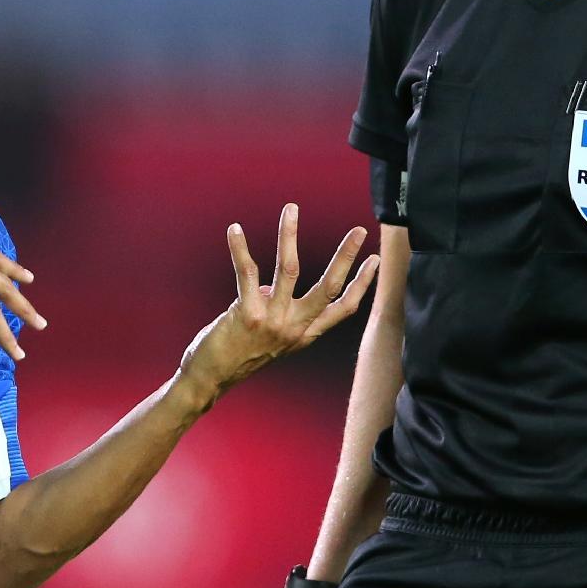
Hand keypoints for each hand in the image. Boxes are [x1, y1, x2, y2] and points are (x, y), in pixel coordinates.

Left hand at [178, 204, 378, 395]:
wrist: (211, 379)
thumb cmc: (240, 354)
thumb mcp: (271, 338)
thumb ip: (279, 312)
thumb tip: (272, 285)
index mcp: (304, 334)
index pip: (343, 308)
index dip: (362, 284)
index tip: (375, 260)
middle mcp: (294, 328)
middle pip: (328, 287)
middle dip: (345, 257)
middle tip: (359, 232)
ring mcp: (272, 321)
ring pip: (289, 269)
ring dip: (289, 235)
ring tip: (291, 209)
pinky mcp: (248, 313)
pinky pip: (247, 272)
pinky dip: (240, 248)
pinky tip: (234, 229)